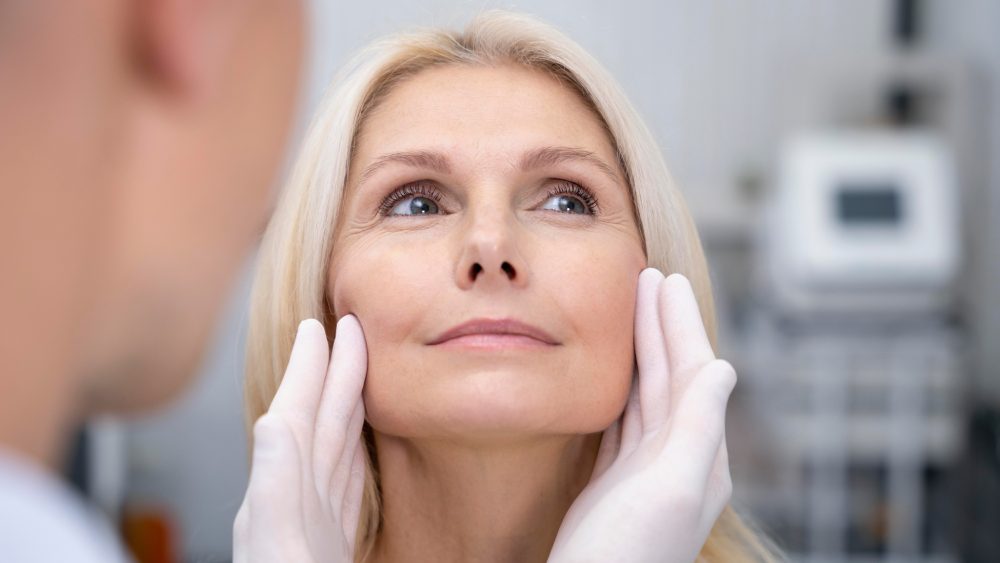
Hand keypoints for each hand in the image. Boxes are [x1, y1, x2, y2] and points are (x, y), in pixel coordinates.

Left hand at [234, 316, 367, 562]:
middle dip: (334, 374)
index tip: (316, 325)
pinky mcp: (330, 546)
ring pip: (332, 451)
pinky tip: (356, 452)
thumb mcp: (276, 547)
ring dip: (343, 409)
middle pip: (318, 423)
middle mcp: (293, 503)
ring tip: (356, 376)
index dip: (306, 369)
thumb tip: (272, 420)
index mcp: (279, 496)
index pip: (296, 416)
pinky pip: (344, 489)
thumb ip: (275, 487)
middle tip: (351, 327)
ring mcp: (311, 523)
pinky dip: (352, 461)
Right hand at [548, 268, 736, 562]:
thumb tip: (723, 367)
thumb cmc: (627, 554)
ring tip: (631, 309)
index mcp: (699, 458)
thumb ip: (698, 427)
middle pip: (670, 377)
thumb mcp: (671, 488)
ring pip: (646, 395)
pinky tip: (613, 375)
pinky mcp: (613, 485)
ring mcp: (645, 473)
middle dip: (661, 326)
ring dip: (641, 350)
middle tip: (648, 277)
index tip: (665, 280)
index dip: (680, 326)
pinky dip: (619, 388)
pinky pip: (622, 421)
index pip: (693, 375)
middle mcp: (678, 460)